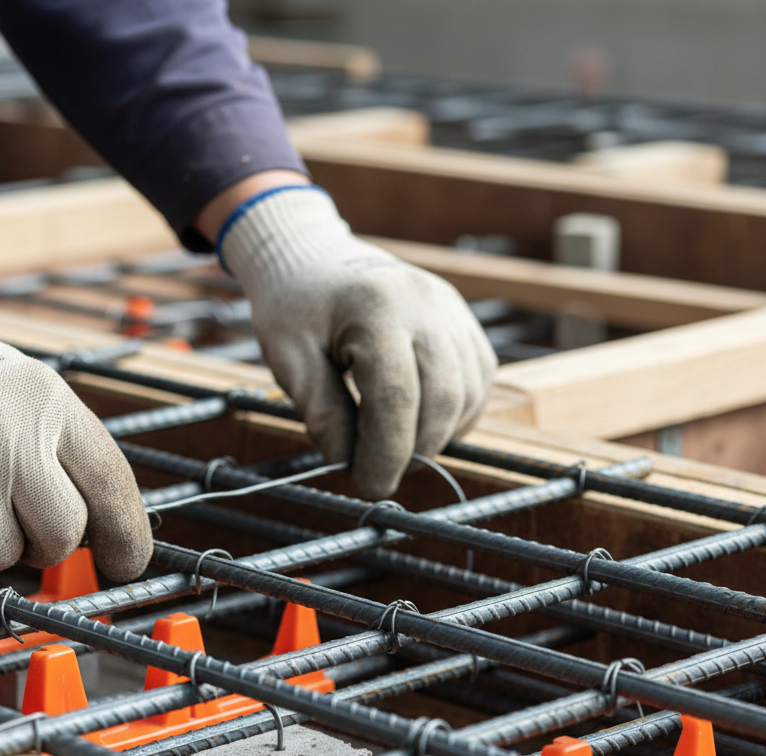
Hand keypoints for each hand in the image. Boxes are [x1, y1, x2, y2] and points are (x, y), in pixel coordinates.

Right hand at [0, 275, 151, 578]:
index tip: (127, 562)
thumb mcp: (17, 389)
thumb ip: (59, 447)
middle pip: (63, 536)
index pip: (110, 482)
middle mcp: (12, 440)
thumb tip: (99, 525)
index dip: (126, 533)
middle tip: (8, 512)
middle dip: (44, 541)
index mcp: (45, 401)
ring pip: (4, 557)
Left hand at [220, 186, 495, 498]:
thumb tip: (346, 461)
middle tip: (376, 475)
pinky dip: (455, 416)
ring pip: (466, 395)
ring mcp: (453, 310)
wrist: (316, 259)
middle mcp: (427, 304)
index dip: (384, 454)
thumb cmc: (295, 308)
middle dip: (411, 452)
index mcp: (377, 308)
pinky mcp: (465, 322)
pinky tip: (421, 427)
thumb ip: (320, 410)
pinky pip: (477, 382)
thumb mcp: (287, 357)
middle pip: (440, 399)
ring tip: (394, 450)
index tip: (365, 486)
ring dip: (435, 438)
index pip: (395, 398)